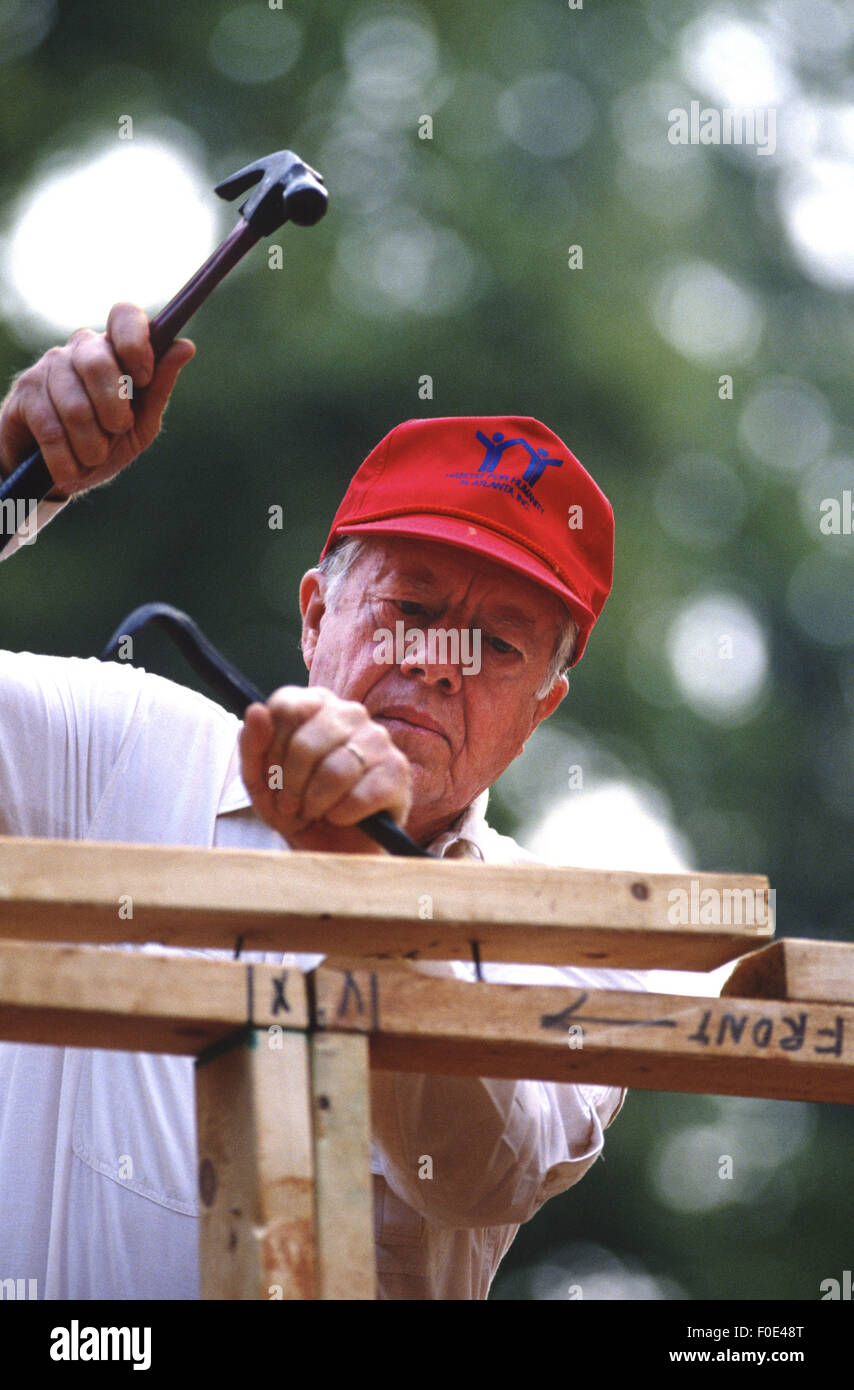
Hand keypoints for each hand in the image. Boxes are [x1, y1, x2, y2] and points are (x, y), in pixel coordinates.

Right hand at [0, 302, 193, 496]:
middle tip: (117, 431)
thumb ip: (159, 386)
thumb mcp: (140, 422)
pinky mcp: (24, 392)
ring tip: (91, 456)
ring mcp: (49, 367)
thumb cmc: (105, 442)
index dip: (136, 342)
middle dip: (114, 410)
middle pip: (99, 363)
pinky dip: (67, 459)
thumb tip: (185, 346)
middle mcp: (80, 349)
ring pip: (75, 405)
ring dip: (91, 445)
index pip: (124, 316)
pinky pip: (51, 428)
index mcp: (115, 350)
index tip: (143, 378)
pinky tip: (70, 468)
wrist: (59, 472)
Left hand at [239, 686, 413, 853]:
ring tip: (314, 812)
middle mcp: (350, 712)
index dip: (270, 752)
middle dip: (290, 786)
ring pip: (335, 771)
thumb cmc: (296, 805)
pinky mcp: (397, 771)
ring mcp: (378, 739)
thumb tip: (255, 711)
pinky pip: (360, 796)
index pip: (284, 709)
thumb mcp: (260, 781)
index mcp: (315, 703)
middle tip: (291, 805)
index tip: (271, 775)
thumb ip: (252, 744)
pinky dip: (341, 815)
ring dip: (314, 804)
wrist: (332, 845)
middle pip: (305, 745)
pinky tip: (340, 816)